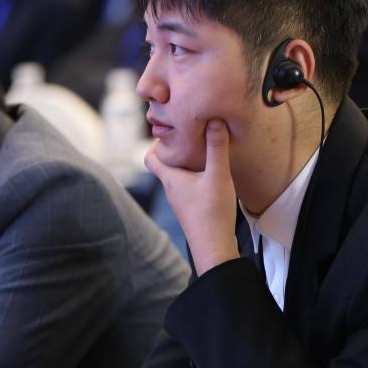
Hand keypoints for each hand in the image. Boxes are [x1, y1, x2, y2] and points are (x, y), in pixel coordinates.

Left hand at [144, 119, 239, 274]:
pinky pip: (188, 187)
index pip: (150, 157)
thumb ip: (217, 148)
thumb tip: (214, 119)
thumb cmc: (212, 212)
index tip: (172, 131)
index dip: (156, 142)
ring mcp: (180, 201)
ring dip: (186, 163)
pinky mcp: (191, 210)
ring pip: (177, 177)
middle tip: (189, 136)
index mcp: (170, 178)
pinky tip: (211, 175)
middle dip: (173, 150)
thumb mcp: (218, 175)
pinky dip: (194, 177)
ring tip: (202, 152)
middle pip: (164, 165)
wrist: (214, 248)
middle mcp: (171, 189)